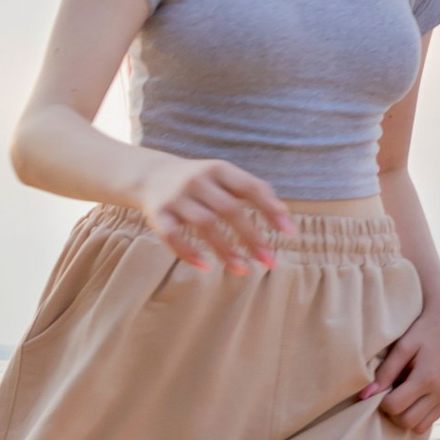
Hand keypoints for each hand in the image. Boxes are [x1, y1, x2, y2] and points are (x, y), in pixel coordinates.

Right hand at [137, 157, 292, 274]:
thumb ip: (252, 190)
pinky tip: (206, 267)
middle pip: (228, 209)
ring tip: (243, 270)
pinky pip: (172, 235)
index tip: (289, 233)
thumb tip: (284, 213)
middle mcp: (197, 180)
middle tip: (269, 261)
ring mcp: (175, 197)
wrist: (150, 174)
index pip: (250, 187)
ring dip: (225, 249)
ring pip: (204, 224)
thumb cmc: (201, 181)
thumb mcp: (224, 177)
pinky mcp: (157, 214)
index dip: (270, 209)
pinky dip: (188, 252)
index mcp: (219, 169)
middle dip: (251, 237)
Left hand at [368, 294, 439, 431]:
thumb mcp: (401, 348)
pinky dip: (416, 416)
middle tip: (390, 392)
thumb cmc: (420, 332)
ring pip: (417, 427)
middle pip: (406, 421)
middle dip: (393, 411)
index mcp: (427, 378)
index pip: (394, 406)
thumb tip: (364, 396)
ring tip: (401, 395)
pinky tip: (412, 397)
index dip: (381, 400)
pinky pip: (428, 423)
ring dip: (404, 416)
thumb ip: (384, 373)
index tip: (382, 385)